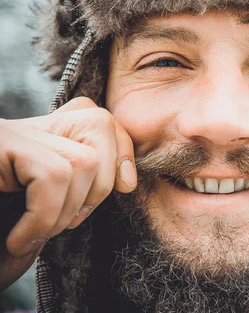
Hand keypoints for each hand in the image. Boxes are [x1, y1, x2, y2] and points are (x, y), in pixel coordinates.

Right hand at [0, 97, 136, 290]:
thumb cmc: (0, 233)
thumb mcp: (49, 209)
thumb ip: (81, 185)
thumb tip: (128, 180)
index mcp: (42, 136)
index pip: (98, 117)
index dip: (122, 150)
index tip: (124, 187)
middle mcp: (25, 127)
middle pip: (99, 126)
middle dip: (99, 185)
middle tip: (66, 225)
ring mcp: (8, 134)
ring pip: (80, 159)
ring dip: (66, 212)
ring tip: (34, 237)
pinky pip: (51, 175)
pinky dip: (44, 217)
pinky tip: (19, 240)